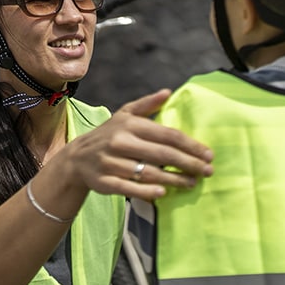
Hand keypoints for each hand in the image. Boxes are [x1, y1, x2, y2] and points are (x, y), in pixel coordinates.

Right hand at [60, 89, 212, 200]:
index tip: (208, 155)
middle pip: (162, 154)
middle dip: (188, 163)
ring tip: (192, 183)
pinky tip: (164, 192)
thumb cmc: (108, 135)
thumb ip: (147, 105)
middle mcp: (120, 142)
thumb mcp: (124, 115)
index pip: (167, 135)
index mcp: (129, 125)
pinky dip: (148, 190)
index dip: (191, 145)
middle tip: (207, 171)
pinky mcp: (104, 182)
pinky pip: (130, 188)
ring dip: (174, 179)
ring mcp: (111, 163)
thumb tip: (168, 92)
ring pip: (149, 172)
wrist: (76, 158)